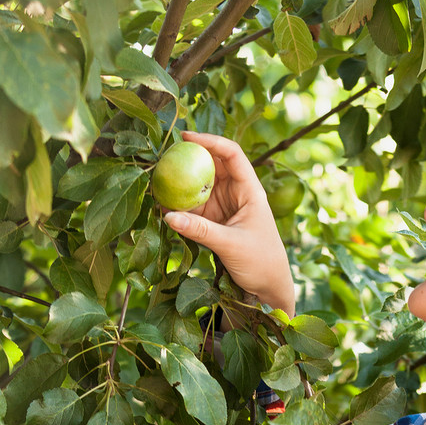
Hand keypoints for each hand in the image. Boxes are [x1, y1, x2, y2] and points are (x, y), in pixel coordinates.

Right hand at [161, 132, 294, 315]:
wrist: (268, 287)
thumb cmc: (262, 262)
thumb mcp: (231, 244)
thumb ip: (200, 231)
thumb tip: (168, 216)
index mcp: (250, 190)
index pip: (232, 154)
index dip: (211, 141)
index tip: (186, 137)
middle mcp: (236, 193)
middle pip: (211, 165)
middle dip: (188, 159)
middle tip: (163, 157)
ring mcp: (223, 206)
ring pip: (198, 186)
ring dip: (180, 184)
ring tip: (156, 181)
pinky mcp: (213, 221)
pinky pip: (193, 207)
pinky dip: (178, 206)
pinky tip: (161, 206)